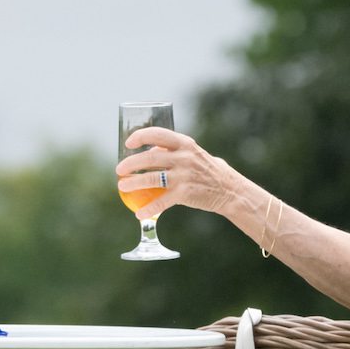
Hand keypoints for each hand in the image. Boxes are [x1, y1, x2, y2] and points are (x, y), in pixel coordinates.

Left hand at [117, 125, 240, 219]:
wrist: (230, 190)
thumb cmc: (208, 171)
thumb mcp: (194, 154)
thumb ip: (174, 151)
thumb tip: (151, 151)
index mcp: (185, 143)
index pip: (158, 134)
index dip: (140, 137)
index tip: (128, 144)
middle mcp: (185, 157)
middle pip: (150, 158)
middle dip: (131, 163)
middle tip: (119, 170)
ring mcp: (185, 175)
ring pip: (152, 178)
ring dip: (133, 183)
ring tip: (122, 187)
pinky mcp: (185, 193)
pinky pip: (162, 202)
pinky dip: (149, 209)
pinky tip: (139, 214)